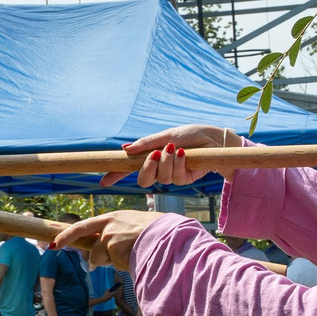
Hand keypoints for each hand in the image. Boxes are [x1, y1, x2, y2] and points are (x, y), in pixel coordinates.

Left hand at [55, 209, 161, 270]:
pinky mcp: (113, 248)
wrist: (169, 235)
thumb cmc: (157, 232)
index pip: (83, 226)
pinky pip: (114, 265)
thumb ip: (117, 234)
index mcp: (112, 217)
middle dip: (96, 257)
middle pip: (92, 249)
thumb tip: (106, 251)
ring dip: (114, 262)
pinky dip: (124, 265)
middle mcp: (108, 225)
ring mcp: (109, 237)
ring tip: (133, 252)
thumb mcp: (134, 226)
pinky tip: (136, 255)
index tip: (54, 244)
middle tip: (95, 253)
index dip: (67, 236)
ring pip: (101, 259)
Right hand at [126, 124, 246, 186]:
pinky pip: (176, 178)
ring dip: (167, 162)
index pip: (130, 168)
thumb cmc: (191, 134)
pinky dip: (178, 164)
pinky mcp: (185, 179)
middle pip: (143, 180)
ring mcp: (172, 175)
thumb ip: (146, 144)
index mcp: (151, 156)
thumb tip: (125, 149)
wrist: (213, 139)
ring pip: (161, 179)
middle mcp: (159, 168)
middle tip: (154, 155)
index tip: (104, 181)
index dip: (117, 175)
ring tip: (176, 149)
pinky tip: (184, 155)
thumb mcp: (166, 135)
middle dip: (147, 168)